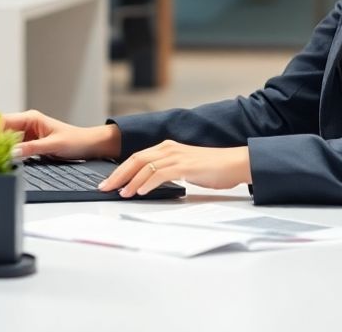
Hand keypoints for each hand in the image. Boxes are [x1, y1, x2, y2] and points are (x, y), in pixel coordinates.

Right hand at [0, 109, 120, 159]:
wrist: (89, 145)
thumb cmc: (75, 141)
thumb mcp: (53, 145)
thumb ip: (32, 149)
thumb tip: (10, 153)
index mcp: (30, 118)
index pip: (3, 121)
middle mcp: (26, 124)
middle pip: (0, 130)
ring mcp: (26, 134)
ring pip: (4, 140)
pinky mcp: (29, 144)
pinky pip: (12, 147)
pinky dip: (6, 153)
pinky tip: (1, 161)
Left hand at [98, 140, 251, 197]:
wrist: (236, 163)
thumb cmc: (213, 168)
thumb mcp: (185, 168)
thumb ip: (167, 172)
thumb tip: (149, 185)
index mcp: (167, 148)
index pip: (136, 158)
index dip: (120, 170)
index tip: (109, 182)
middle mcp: (168, 148)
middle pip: (135, 160)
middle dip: (117, 175)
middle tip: (105, 188)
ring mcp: (177, 156)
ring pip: (144, 166)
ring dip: (130, 181)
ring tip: (120, 193)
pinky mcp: (185, 166)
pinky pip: (160, 173)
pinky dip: (147, 183)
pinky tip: (140, 192)